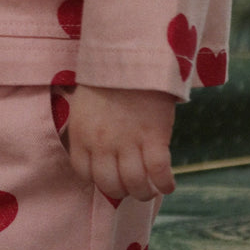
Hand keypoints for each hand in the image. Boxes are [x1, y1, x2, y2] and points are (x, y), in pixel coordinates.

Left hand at [64, 85, 176, 200]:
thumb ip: (87, 129)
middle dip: (122, 191)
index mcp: (81, 135)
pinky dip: (165, 184)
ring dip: (144, 192)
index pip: (84, 174)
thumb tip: (94, 148)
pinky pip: (159, 172)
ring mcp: (128, 142)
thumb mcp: (84, 104)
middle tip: (133, 185)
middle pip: (110, 185)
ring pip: (135, 184)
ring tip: (151, 188)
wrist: (132, 57)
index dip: (98, 180)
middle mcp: (102, 144)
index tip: (110, 177)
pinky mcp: (154, 137)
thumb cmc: (108, 77)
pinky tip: (168, 185)